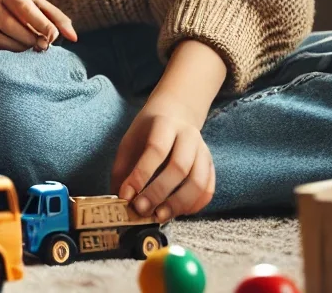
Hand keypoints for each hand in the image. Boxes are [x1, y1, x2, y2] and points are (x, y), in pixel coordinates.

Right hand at [0, 0, 76, 54]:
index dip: (40, 22)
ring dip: (16, 48)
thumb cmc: (25, 14)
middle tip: (41, 48)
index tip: (52, 37)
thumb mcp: (41, 11)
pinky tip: (7, 55)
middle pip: (8, 24)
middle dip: (28, 38)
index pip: (24, 6)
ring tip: (27, 50)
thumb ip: (59, 21)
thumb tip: (73, 37)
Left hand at [111, 94, 214, 221]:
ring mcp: (204, 152)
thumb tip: (120, 200)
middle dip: (158, 192)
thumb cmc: (147, 132)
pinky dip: (194, 206)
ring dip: (178, 204)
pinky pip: (208, 191)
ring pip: (199, 183)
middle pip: (179, 168)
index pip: (156, 150)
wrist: (175, 114)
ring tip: (159, 216)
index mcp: (165, 124)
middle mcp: (189, 136)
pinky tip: (177, 213)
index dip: (141, 175)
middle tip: (141, 209)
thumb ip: (123, 169)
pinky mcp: (211, 166)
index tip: (126, 195)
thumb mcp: (129, 142)